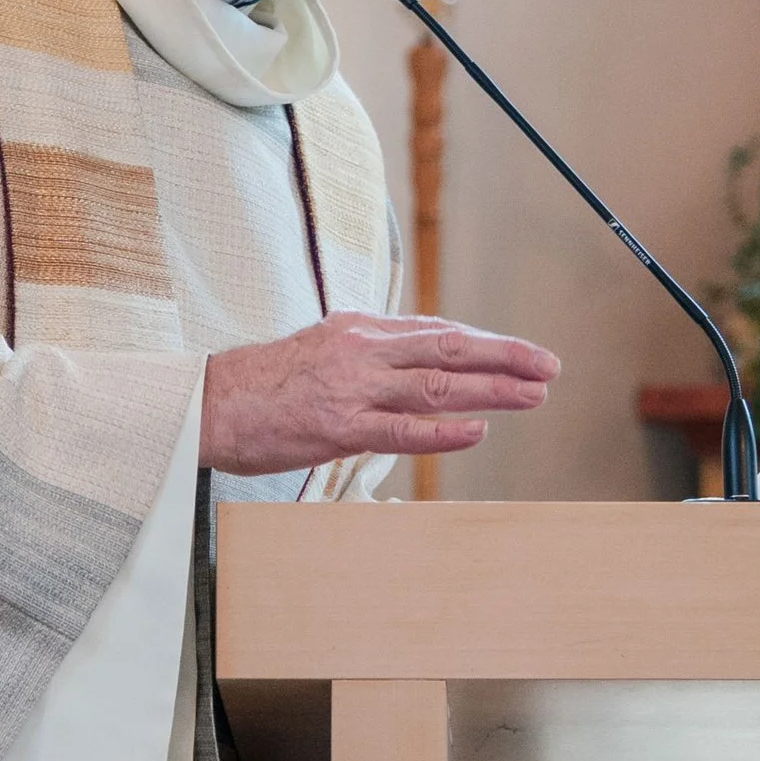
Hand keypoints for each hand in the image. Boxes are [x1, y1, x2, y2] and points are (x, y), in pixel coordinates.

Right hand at [199, 313, 559, 475]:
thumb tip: (419, 363)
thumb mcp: (324, 348)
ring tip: (533, 395)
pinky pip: (402, 430)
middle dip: (505, 358)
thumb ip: (372, 355)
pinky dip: (444, 431)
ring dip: (492, 391)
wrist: (210, 402)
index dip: (487, 344)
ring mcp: (353, 389)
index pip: (438, 332)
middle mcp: (363, 351)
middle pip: (449, 350)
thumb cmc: (266, 383)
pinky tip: (478, 431)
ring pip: (436, 386)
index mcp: (361, 329)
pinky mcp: (338, 428)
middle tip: (549, 366)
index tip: (524, 353)